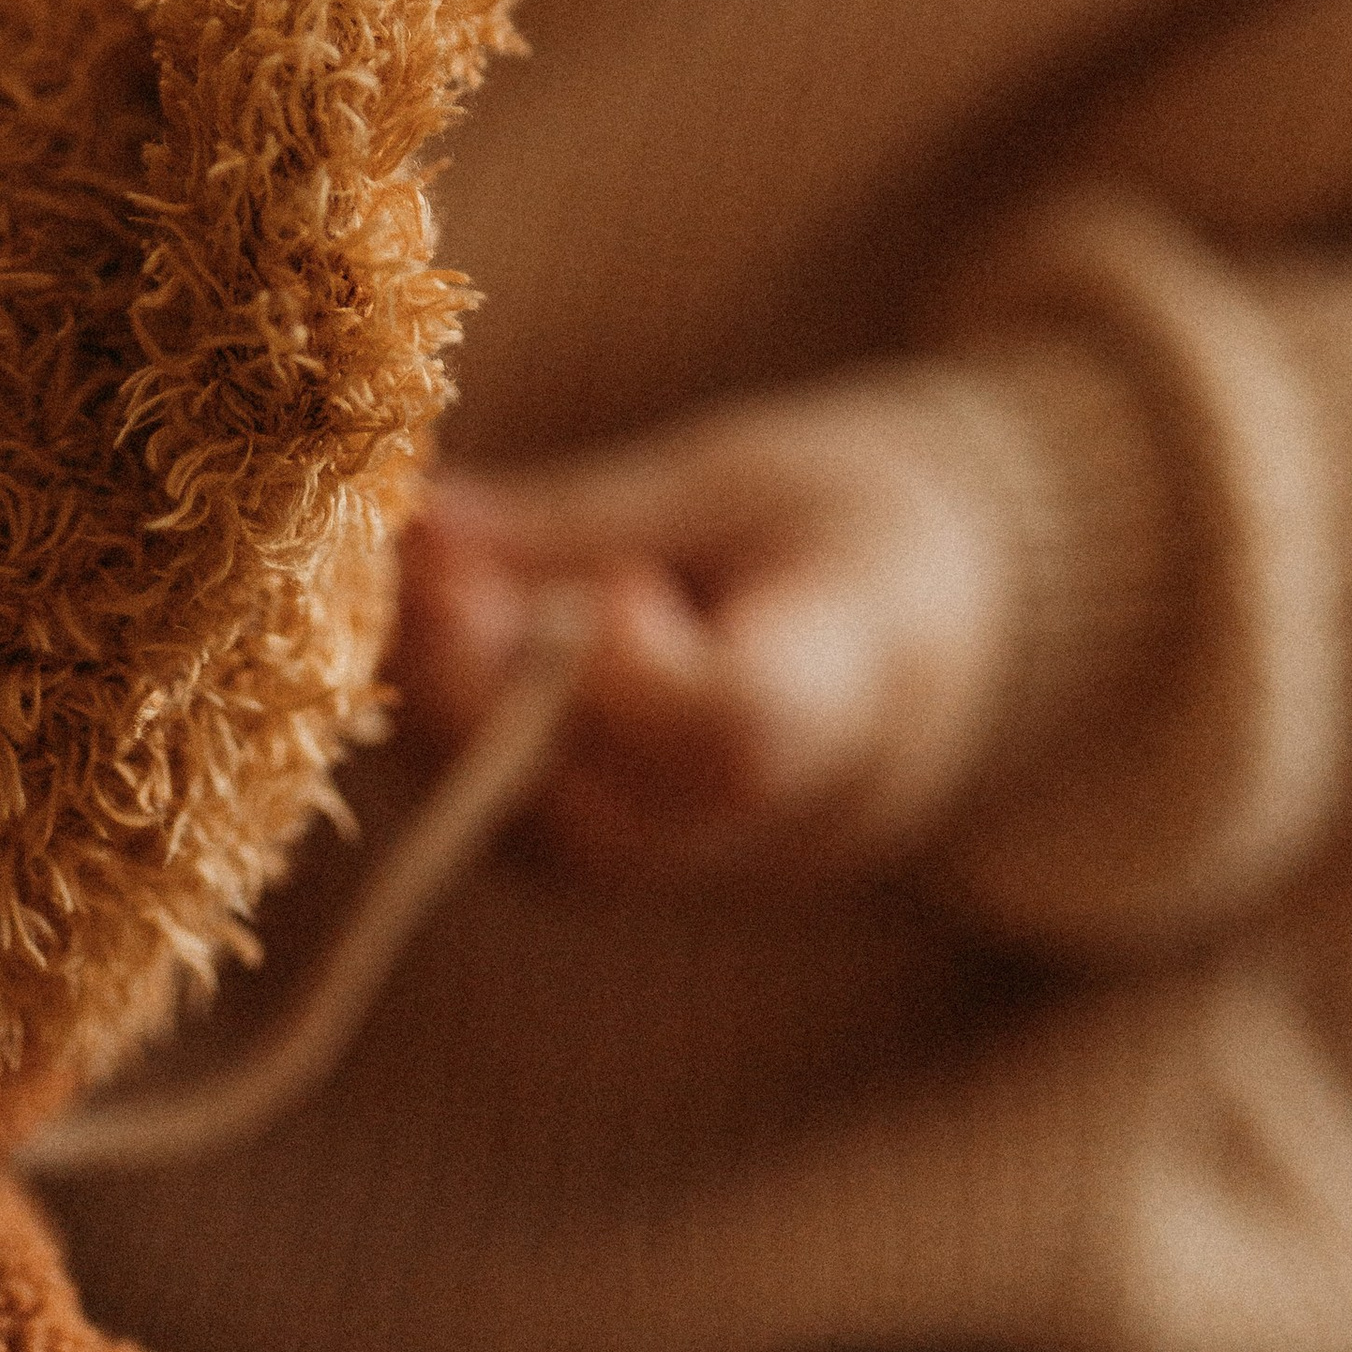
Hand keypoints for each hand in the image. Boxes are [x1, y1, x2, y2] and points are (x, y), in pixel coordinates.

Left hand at [391, 376, 1012, 885]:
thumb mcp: (737, 477)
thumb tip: (423, 528)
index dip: (641, 682)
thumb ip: (582, 518)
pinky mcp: (658, 873)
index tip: (600, 585)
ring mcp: (722, 865)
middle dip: (482, 703)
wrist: (935, 625)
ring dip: (448, 721)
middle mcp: (790, 809)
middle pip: (617, 822)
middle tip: (424, 570)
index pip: (745, 730)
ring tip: (417, 585)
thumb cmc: (840, 520)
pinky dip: (461, 745)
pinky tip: (428, 639)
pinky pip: (540, 842)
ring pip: (556, 849)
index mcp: (859, 674)